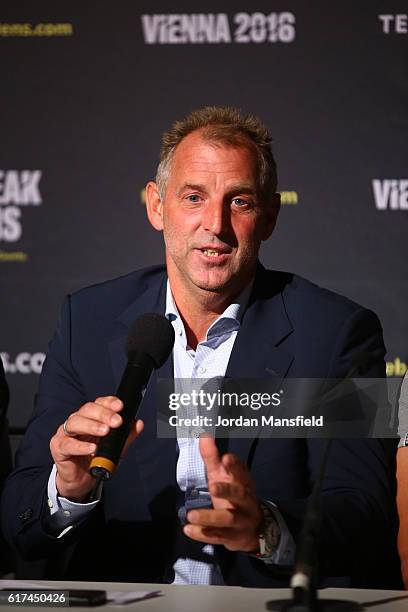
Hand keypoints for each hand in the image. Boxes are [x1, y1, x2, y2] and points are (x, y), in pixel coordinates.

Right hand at [49, 396, 143, 501]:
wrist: (82, 480)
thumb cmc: (96, 458)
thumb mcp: (116, 447)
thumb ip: (126, 435)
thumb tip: (138, 424)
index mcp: (91, 417)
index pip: (99, 403)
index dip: (109, 403)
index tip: (120, 406)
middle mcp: (77, 421)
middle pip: (87, 409)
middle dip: (104, 414)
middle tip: (117, 421)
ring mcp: (66, 433)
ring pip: (75, 422)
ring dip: (92, 426)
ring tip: (105, 432)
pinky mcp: (58, 447)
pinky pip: (67, 444)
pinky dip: (80, 446)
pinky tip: (92, 448)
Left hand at [183, 435, 262, 551]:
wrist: (252, 529)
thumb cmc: (233, 496)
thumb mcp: (223, 476)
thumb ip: (212, 457)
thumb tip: (203, 435)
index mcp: (243, 482)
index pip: (242, 472)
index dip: (235, 465)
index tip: (225, 458)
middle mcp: (245, 500)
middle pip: (239, 494)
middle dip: (227, 490)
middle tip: (213, 486)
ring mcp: (240, 520)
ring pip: (227, 519)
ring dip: (209, 516)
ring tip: (191, 514)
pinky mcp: (232, 537)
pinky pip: (217, 536)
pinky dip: (202, 534)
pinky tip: (188, 529)